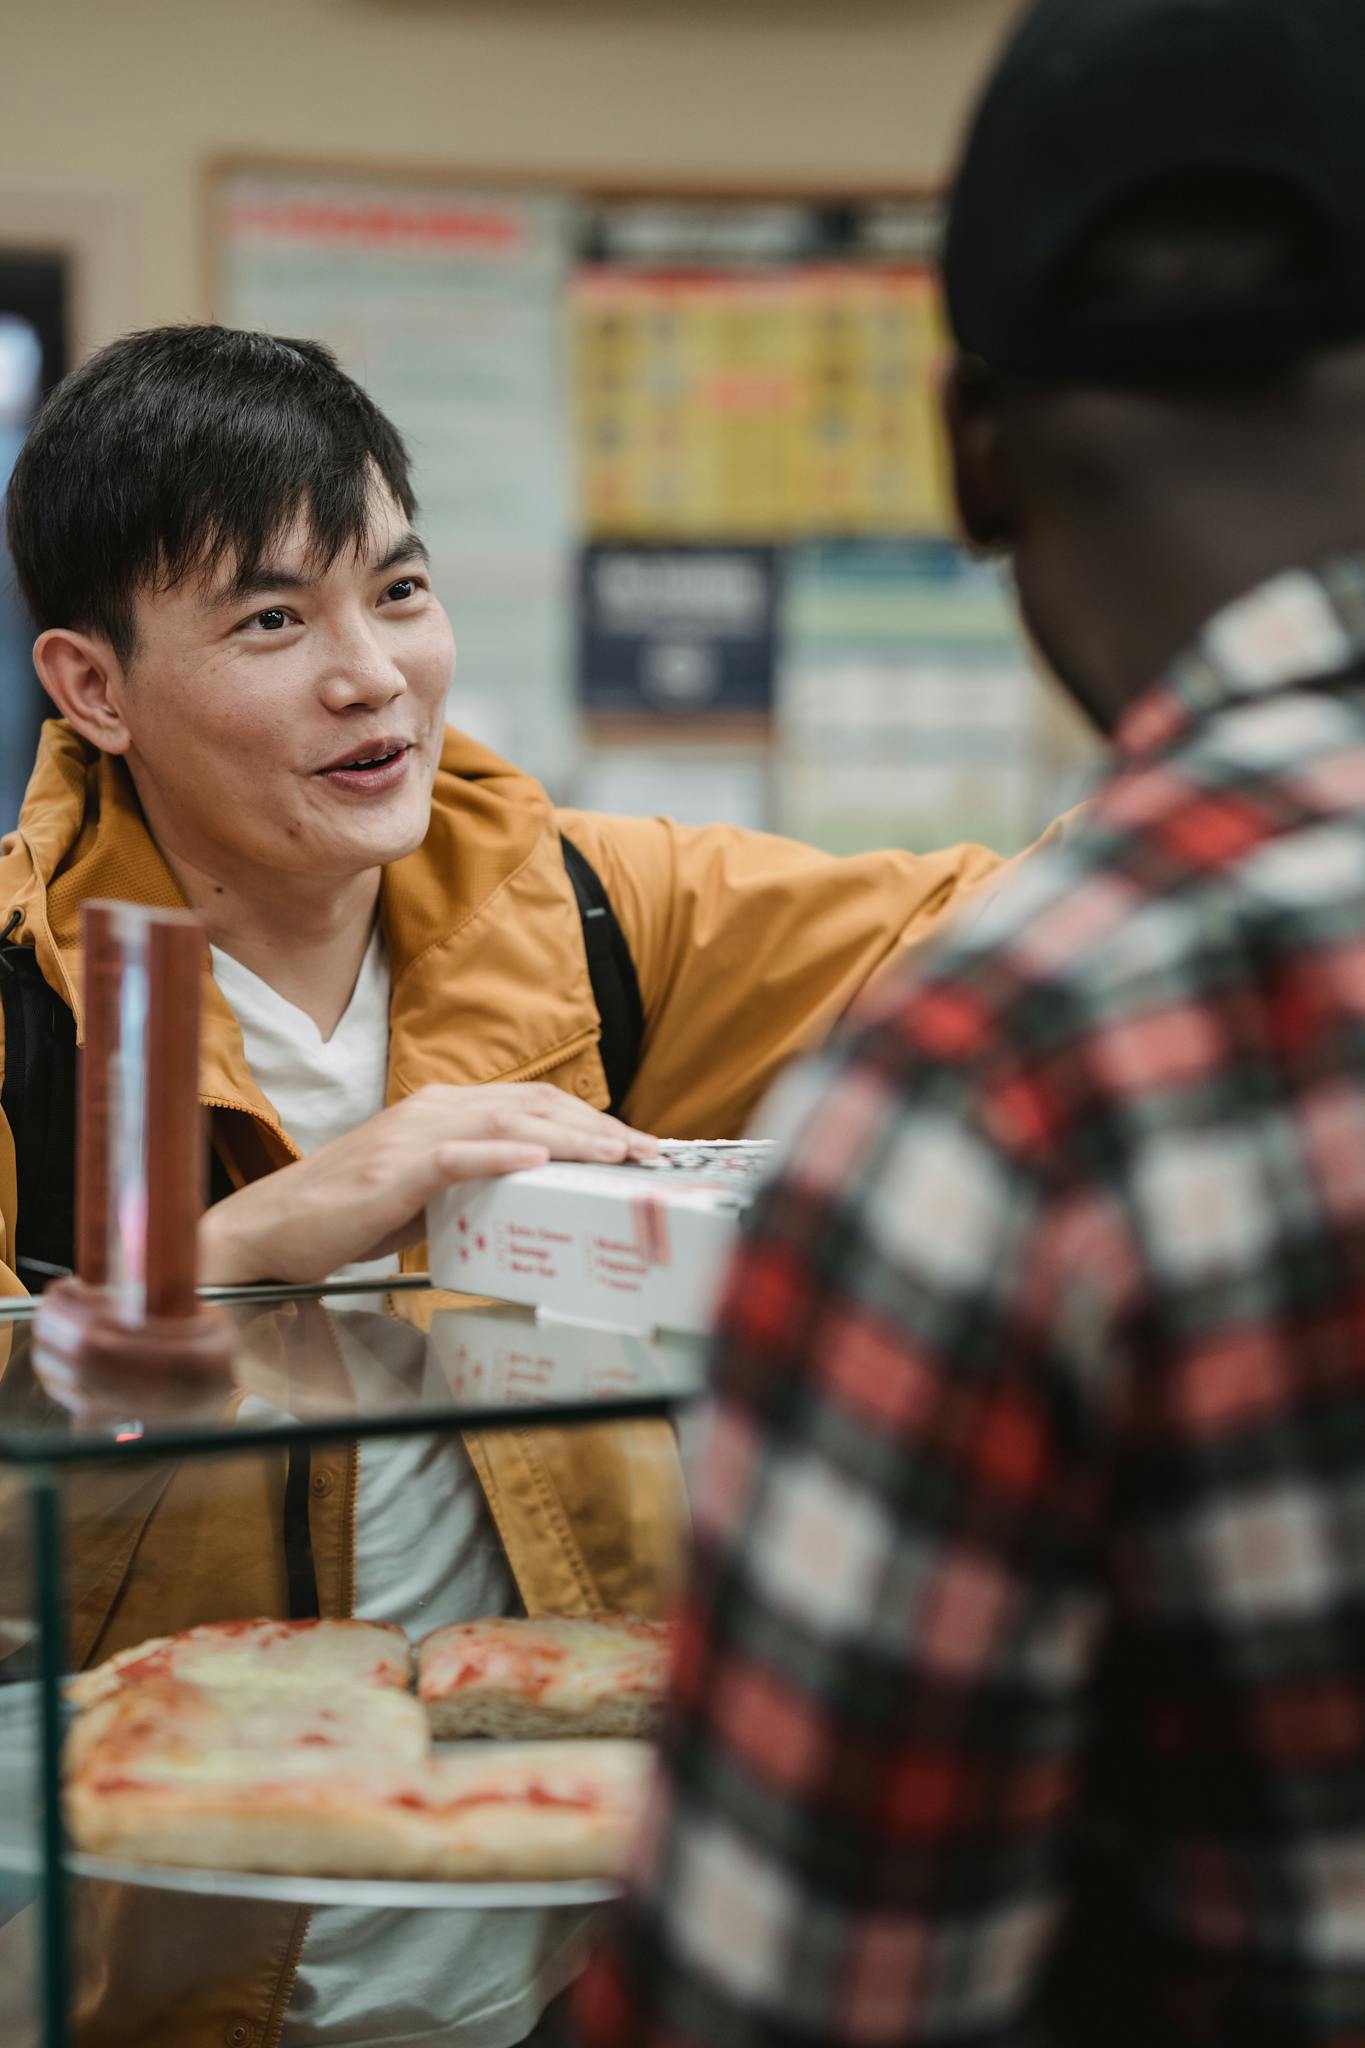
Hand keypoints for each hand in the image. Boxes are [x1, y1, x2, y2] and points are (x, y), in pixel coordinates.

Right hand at [199, 1083, 659, 1286]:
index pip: (531, 1102)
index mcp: (441, 1110)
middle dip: (598, 1125)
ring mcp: (412, 1137)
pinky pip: (455, 1156)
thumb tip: (526, 1188)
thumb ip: (471, 1180)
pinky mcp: (393, 1170)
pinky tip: (537, 1156)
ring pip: (506, 1122)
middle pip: (533, 1103)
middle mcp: (432, 1110)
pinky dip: (499, 1153)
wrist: (270, 1229)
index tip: (633, 1143)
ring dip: (570, 1137)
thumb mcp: (422, 1191)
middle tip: (646, 1152)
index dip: (589, 1118)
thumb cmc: (343, 1214)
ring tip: (615, 1153)